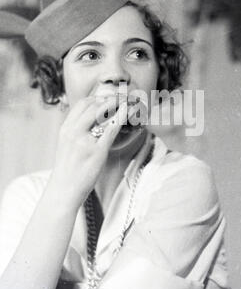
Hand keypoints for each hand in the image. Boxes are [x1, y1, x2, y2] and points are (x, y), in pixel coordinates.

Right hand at [48, 96, 127, 210]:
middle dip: (110, 99)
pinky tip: (128, 114)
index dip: (98, 98)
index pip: (82, 104)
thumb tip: (91, 123)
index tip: (108, 99)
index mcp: (66, 128)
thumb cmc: (68, 170)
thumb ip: (76, 132)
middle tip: (122, 99)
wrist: (64, 190)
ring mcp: (85, 141)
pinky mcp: (97, 151)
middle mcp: (73, 131)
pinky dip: (121, 117)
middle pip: (93, 104)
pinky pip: (112, 129)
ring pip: (102, 112)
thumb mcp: (66, 145)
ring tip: (127, 104)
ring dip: (116, 104)